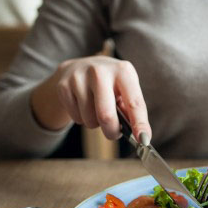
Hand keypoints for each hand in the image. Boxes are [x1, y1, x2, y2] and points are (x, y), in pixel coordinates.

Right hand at [33, 56, 150, 141]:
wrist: (79, 67)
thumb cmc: (110, 84)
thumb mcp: (125, 89)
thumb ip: (132, 110)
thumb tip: (141, 136)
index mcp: (123, 71)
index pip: (134, 102)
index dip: (140, 124)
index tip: (144, 140)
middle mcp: (100, 71)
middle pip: (106, 115)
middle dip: (112, 131)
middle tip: (114, 133)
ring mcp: (79, 77)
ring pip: (90, 120)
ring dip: (96, 124)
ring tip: (96, 110)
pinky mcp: (63, 86)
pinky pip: (76, 118)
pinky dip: (82, 119)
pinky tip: (83, 105)